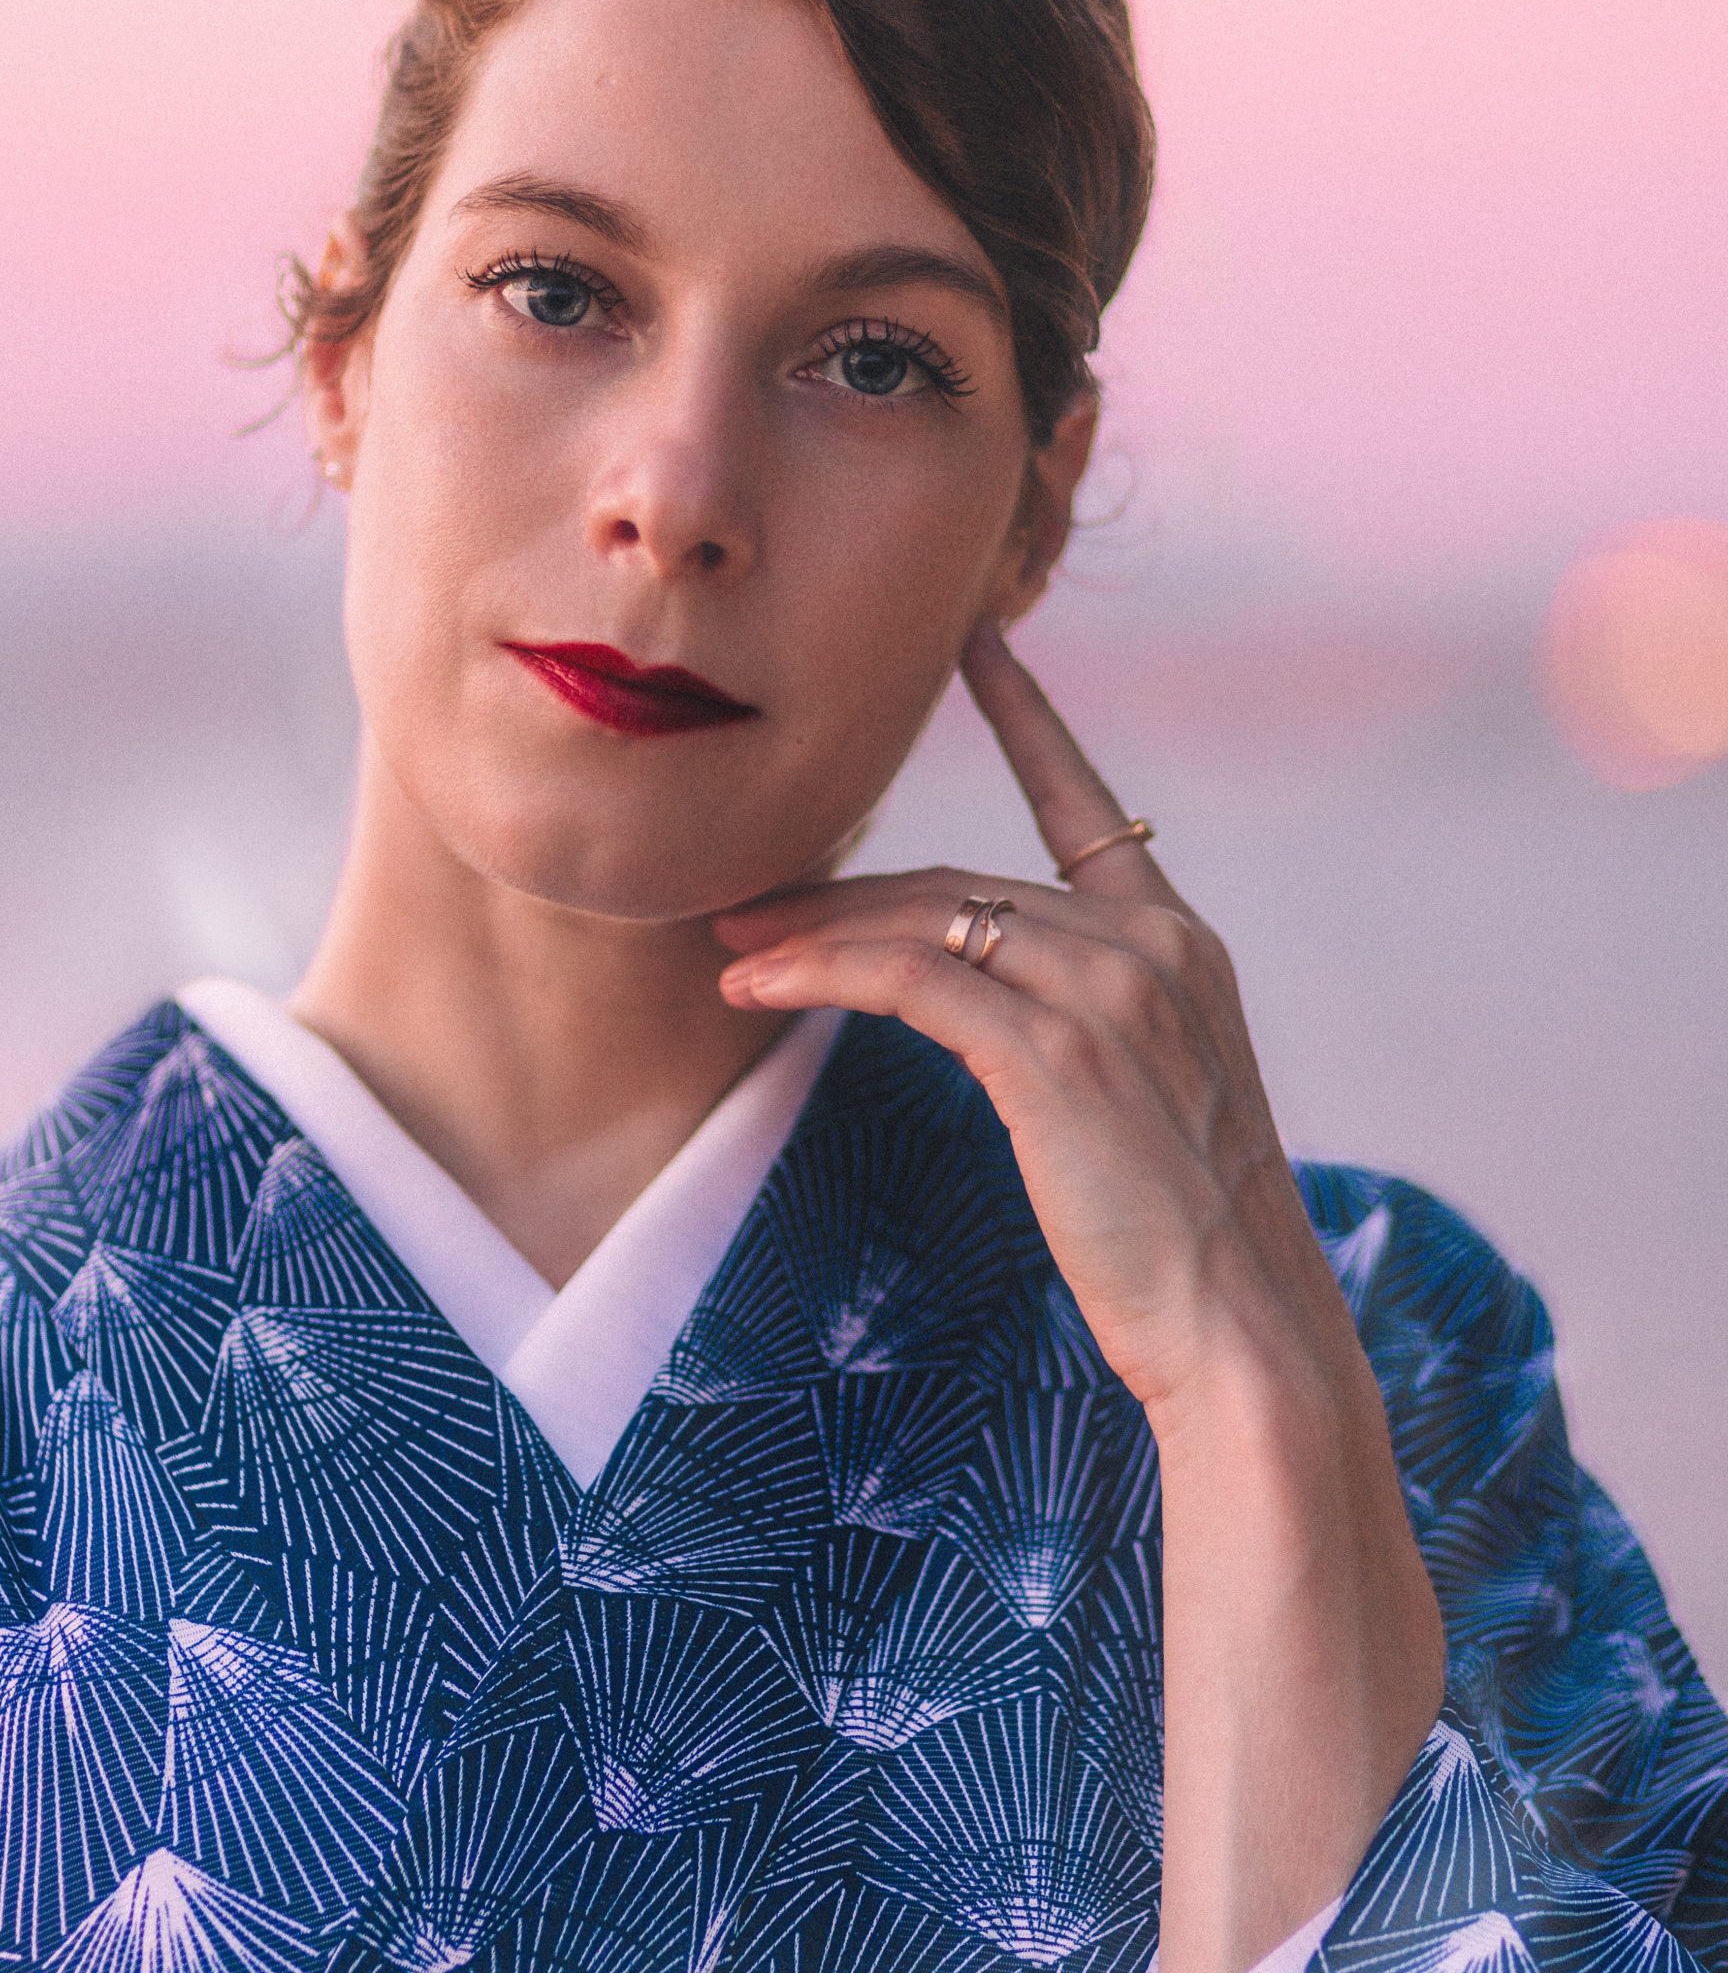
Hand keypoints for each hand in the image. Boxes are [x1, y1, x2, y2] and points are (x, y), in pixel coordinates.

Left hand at [716, 621, 1345, 1414]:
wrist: (1243, 1331)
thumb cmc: (1187, 1245)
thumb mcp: (1152, 1106)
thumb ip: (1088, 1029)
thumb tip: (993, 1009)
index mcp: (1180, 947)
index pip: (1087, 804)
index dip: (1028, 717)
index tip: (978, 640)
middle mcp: (1149, 947)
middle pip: (963, 880)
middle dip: (845, 890)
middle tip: (745, 903)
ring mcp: (1107, 993)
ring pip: (925, 920)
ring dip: (812, 932)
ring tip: (728, 946)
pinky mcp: (1053, 1053)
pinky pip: (909, 978)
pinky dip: (821, 973)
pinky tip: (756, 988)